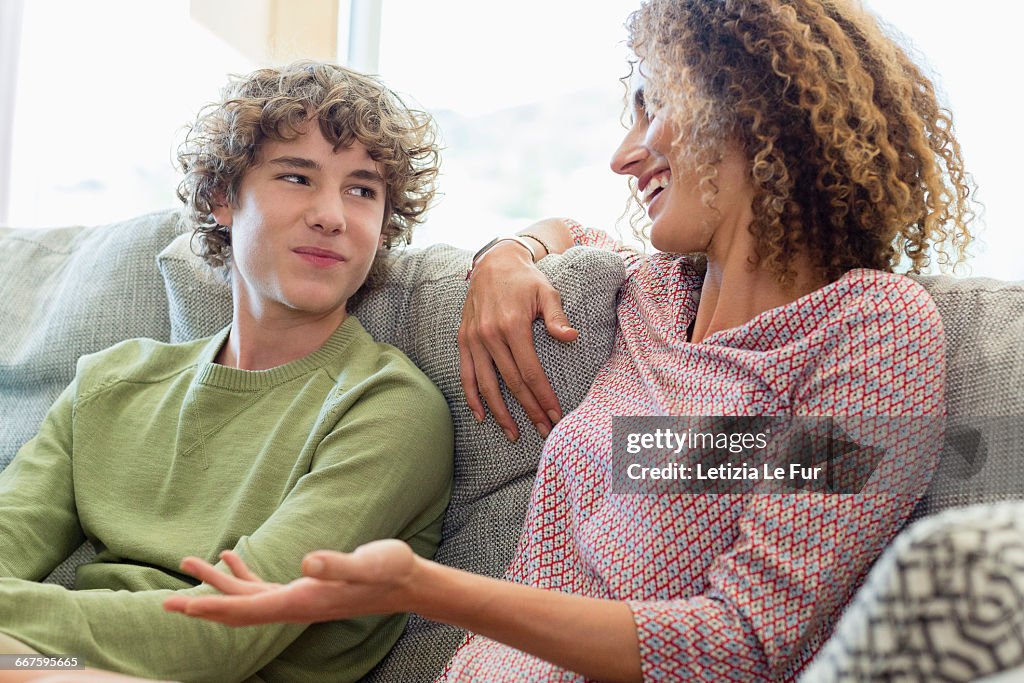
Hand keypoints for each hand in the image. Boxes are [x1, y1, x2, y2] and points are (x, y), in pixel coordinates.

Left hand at [163, 540, 417, 625]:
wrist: (407, 582)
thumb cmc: (390, 570)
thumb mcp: (368, 563)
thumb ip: (337, 564)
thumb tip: (306, 561)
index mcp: (303, 600)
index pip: (248, 610)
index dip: (212, 610)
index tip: (180, 608)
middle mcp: (295, 605)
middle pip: (238, 611)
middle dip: (201, 607)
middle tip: (165, 603)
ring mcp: (299, 599)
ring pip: (247, 598)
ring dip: (217, 585)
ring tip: (188, 563)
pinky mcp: (306, 589)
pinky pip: (263, 588)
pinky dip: (242, 576)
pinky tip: (231, 557)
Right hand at [459, 242, 577, 440]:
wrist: (494, 262)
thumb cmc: (526, 280)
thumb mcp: (547, 292)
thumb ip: (558, 316)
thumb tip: (571, 337)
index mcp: (513, 326)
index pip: (530, 372)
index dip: (543, 397)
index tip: (555, 415)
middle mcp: (490, 335)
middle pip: (511, 383)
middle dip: (529, 410)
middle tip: (543, 430)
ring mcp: (474, 339)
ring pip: (486, 385)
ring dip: (500, 413)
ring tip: (514, 434)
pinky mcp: (463, 340)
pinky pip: (466, 374)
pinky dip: (472, 397)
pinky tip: (482, 416)